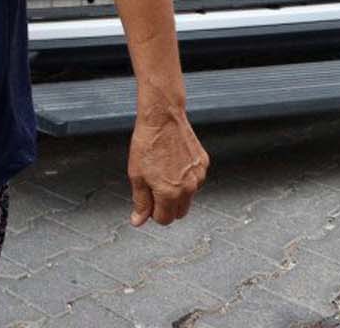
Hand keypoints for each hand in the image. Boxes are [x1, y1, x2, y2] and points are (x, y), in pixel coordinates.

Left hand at [128, 109, 207, 225]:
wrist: (162, 118)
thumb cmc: (147, 143)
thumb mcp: (136, 175)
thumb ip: (140, 201)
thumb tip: (139, 221)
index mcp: (169, 193)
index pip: (164, 220)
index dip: (153, 213)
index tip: (148, 202)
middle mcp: (188, 188)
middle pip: (179, 213)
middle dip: (167, 207)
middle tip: (154, 188)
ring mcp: (198, 176)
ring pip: (189, 197)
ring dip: (178, 192)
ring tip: (164, 171)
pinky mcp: (204, 164)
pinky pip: (196, 180)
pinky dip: (186, 178)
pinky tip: (174, 163)